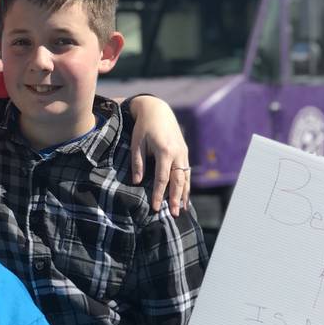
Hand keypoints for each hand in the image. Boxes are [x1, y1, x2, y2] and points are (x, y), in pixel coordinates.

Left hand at [127, 95, 189, 216]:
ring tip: (182, 210)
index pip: (162, 178)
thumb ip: (138, 162)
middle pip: (178, 180)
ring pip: (186, 177)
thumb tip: (136, 182)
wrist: (157, 110)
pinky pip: (187, 172)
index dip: (159, 194)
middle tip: (173, 214)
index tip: (156, 207)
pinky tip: (185, 196)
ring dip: (184, 194)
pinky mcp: (184, 152)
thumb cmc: (144, 127)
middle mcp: (178, 153)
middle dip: (176, 198)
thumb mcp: (137, 143)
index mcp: (165, 151)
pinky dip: (186, 185)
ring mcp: (183, 152)